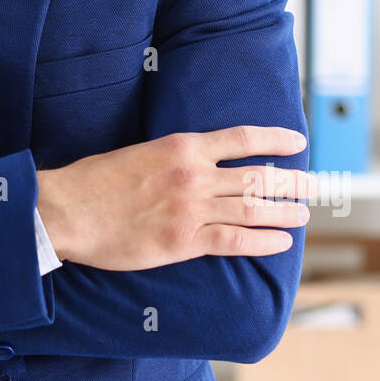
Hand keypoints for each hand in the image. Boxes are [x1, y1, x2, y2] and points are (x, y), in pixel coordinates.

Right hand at [36, 125, 313, 270]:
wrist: (65, 210)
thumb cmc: (94, 182)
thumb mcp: (138, 153)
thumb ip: (172, 159)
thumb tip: (200, 166)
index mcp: (181, 147)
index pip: (241, 138)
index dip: (275, 139)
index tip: (298, 142)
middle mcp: (193, 174)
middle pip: (257, 176)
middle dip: (292, 182)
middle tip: (314, 186)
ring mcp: (190, 209)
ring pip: (253, 208)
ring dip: (285, 212)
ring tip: (303, 215)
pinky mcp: (182, 241)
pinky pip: (234, 240)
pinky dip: (263, 241)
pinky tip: (281, 242)